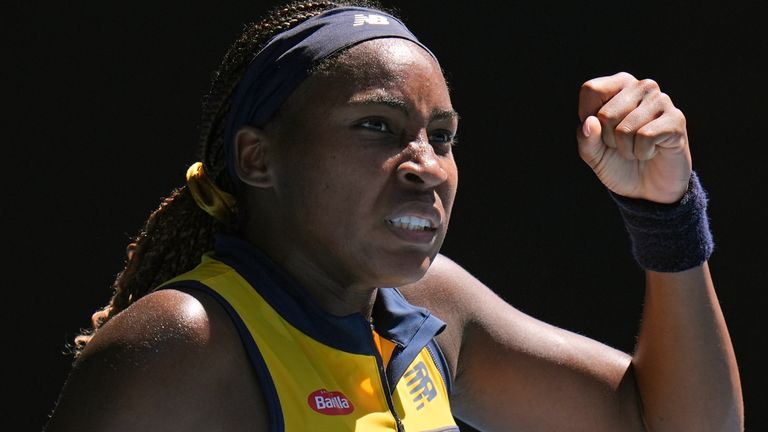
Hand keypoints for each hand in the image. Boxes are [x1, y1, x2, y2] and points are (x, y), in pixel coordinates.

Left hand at [577, 72, 691, 202]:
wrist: (648, 187)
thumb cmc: (618, 163)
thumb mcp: (593, 154)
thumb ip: (586, 139)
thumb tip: (590, 122)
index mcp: (618, 85)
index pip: (591, 90)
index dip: (587, 116)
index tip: (599, 131)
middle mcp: (641, 87)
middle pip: (605, 114)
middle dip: (608, 139)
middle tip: (623, 144)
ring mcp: (661, 100)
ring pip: (624, 129)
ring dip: (626, 149)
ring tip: (637, 148)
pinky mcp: (676, 119)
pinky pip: (645, 137)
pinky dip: (642, 152)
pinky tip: (652, 151)